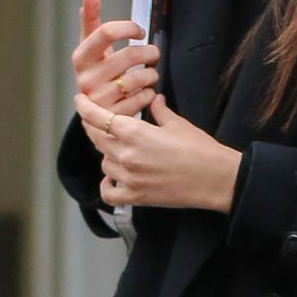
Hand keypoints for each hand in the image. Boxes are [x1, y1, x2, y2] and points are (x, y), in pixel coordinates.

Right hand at [72, 0, 160, 118]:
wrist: (93, 111)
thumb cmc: (96, 70)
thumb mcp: (90, 46)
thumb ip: (91, 18)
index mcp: (81, 57)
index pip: (106, 32)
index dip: (129, 27)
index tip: (139, 31)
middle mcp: (87, 79)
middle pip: (129, 55)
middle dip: (149, 52)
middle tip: (154, 53)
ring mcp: (100, 100)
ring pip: (140, 78)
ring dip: (152, 73)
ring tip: (151, 73)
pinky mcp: (115, 117)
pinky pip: (144, 99)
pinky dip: (150, 94)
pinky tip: (146, 92)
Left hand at [74, 91, 241, 212]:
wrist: (217, 179)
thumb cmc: (200, 149)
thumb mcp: (178, 124)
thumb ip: (159, 112)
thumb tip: (154, 100)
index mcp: (135, 132)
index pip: (97, 117)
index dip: (85, 107)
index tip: (80, 100)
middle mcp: (126, 155)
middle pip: (97, 139)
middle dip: (95, 128)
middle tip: (99, 123)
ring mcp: (129, 178)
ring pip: (104, 163)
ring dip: (108, 155)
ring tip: (120, 150)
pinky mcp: (137, 197)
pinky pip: (109, 193)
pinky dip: (107, 186)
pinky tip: (112, 179)